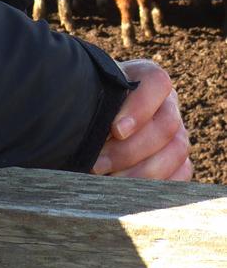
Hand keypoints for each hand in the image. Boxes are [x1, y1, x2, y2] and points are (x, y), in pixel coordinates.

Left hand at [92, 59, 192, 180]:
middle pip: (166, 125)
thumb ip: (90, 102)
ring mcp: (176, 131)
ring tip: (108, 180)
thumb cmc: (85, 105)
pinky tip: (128, 190)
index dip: (140, 107)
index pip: (156, 83)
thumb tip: (89, 126)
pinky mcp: (178, 159)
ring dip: (140, 172)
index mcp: (146, 77)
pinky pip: (181, 172)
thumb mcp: (86, 96)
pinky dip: (157, 184)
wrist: (87, 122)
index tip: (116, 130)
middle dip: (129, 150)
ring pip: (176, 151)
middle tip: (98, 164)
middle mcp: (166, 103)